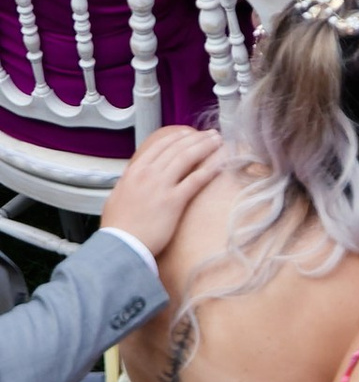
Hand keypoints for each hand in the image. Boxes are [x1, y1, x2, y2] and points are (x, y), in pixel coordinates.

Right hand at [101, 120, 225, 253]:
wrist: (119, 248)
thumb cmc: (117, 228)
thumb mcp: (116, 197)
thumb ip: (127, 182)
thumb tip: (132, 176)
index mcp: (135, 171)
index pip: (160, 145)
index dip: (178, 136)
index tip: (190, 133)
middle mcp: (149, 174)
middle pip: (178, 147)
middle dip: (197, 138)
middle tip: (211, 133)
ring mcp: (161, 186)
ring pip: (188, 157)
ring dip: (206, 146)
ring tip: (218, 140)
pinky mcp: (174, 201)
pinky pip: (196, 179)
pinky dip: (210, 167)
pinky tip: (221, 161)